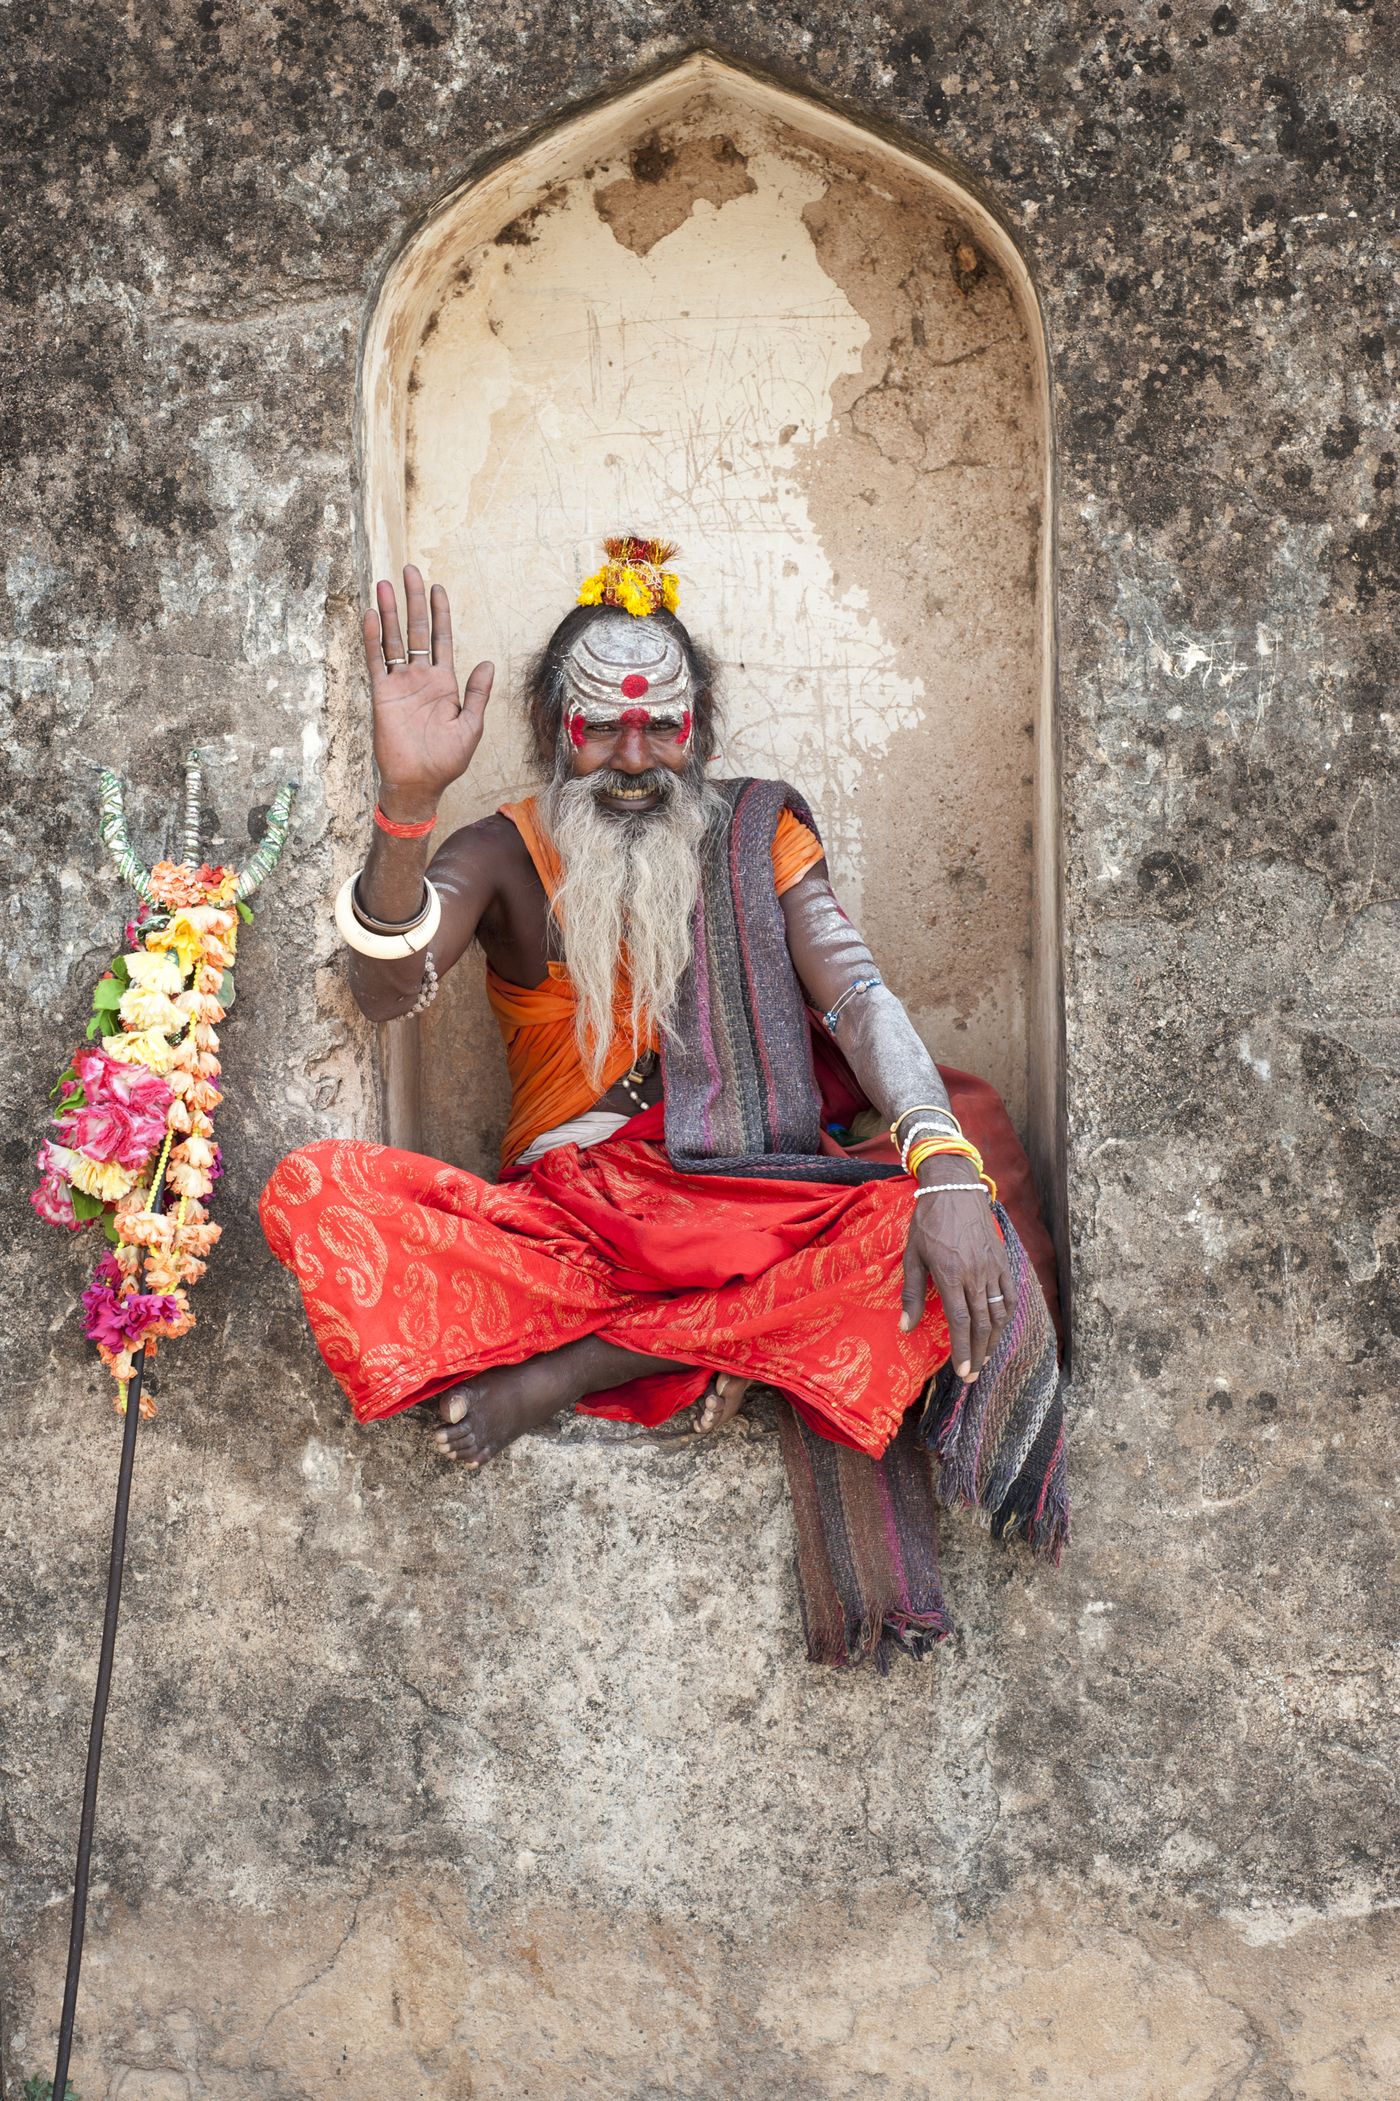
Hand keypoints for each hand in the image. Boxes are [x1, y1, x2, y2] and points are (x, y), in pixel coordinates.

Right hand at [362, 565, 493, 813]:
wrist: (419, 783)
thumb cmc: (447, 761)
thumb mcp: (471, 726)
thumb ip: (477, 694)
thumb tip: (487, 663)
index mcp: (444, 683)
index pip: (441, 639)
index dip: (439, 613)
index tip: (436, 587)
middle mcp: (420, 678)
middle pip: (417, 630)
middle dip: (414, 601)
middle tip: (409, 571)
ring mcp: (400, 684)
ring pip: (394, 640)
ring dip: (390, 612)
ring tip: (384, 584)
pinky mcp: (382, 695)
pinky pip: (376, 662)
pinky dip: (373, 639)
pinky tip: (371, 616)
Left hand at [899, 1184, 1013, 1381]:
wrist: (954, 1188)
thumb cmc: (927, 1222)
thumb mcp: (912, 1256)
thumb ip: (912, 1293)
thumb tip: (906, 1328)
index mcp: (950, 1275)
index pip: (960, 1322)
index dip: (963, 1350)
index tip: (963, 1372)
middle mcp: (975, 1275)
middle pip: (982, 1324)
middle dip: (978, 1354)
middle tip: (973, 1376)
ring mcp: (992, 1267)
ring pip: (999, 1313)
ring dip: (993, 1340)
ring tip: (985, 1359)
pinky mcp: (1003, 1259)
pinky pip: (1011, 1293)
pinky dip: (1008, 1315)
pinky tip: (1001, 1329)